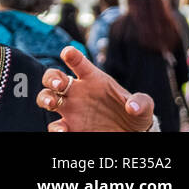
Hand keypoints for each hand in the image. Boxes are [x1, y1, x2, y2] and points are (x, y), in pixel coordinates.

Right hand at [35, 46, 154, 131]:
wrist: (132, 136)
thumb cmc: (135, 115)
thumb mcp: (144, 107)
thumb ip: (141, 102)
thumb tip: (132, 107)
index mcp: (93, 79)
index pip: (78, 62)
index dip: (71, 55)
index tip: (68, 53)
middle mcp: (77, 92)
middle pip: (53, 77)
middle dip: (51, 78)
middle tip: (58, 85)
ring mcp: (71, 109)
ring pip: (47, 97)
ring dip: (45, 98)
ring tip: (52, 104)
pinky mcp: (71, 127)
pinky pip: (56, 126)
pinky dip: (55, 128)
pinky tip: (62, 131)